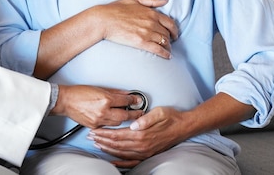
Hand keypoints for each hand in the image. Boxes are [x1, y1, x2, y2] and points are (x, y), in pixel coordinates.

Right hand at [51, 85, 144, 128]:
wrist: (66, 101)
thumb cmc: (79, 93)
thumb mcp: (99, 88)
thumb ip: (115, 92)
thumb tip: (126, 94)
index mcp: (105, 99)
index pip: (125, 101)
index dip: (133, 100)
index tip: (138, 100)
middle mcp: (103, 111)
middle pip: (125, 115)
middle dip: (134, 114)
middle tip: (139, 112)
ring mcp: (99, 120)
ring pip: (118, 123)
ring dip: (123, 119)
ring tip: (128, 115)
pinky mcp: (94, 126)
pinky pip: (107, 126)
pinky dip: (112, 123)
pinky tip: (113, 119)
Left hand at [87, 93, 255, 167]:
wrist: (183, 127)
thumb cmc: (170, 117)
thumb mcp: (159, 112)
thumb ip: (145, 118)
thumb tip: (134, 124)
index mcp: (142, 134)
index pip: (118, 135)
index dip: (105, 133)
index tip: (94, 131)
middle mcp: (142, 145)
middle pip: (117, 144)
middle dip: (102, 141)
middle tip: (90, 137)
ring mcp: (144, 151)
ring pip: (121, 153)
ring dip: (107, 149)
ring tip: (96, 145)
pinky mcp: (147, 154)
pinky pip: (131, 161)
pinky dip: (120, 161)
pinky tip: (112, 160)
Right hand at [95, 0, 177, 58]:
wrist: (104, 20)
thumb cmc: (116, 9)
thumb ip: (151, 0)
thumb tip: (165, 1)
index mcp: (151, 13)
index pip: (170, 23)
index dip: (174, 30)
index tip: (174, 34)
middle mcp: (152, 23)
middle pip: (167, 33)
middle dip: (170, 39)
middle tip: (170, 43)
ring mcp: (147, 33)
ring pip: (164, 42)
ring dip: (168, 47)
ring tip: (168, 50)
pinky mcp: (141, 42)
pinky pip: (158, 49)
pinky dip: (165, 53)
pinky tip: (167, 56)